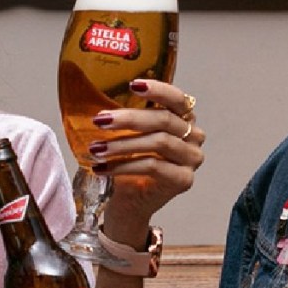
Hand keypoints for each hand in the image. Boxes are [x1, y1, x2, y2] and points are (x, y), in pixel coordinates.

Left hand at [90, 80, 204, 232]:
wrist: (129, 203)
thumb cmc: (128, 164)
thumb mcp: (126, 136)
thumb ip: (124, 118)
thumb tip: (93, 99)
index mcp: (182, 118)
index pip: (176, 98)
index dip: (158, 89)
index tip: (133, 84)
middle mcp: (193, 136)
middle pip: (164, 120)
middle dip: (129, 119)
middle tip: (99, 120)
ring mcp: (191, 159)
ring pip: (159, 143)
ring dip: (122, 145)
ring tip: (95, 149)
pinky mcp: (184, 180)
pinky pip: (154, 167)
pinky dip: (124, 166)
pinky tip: (101, 169)